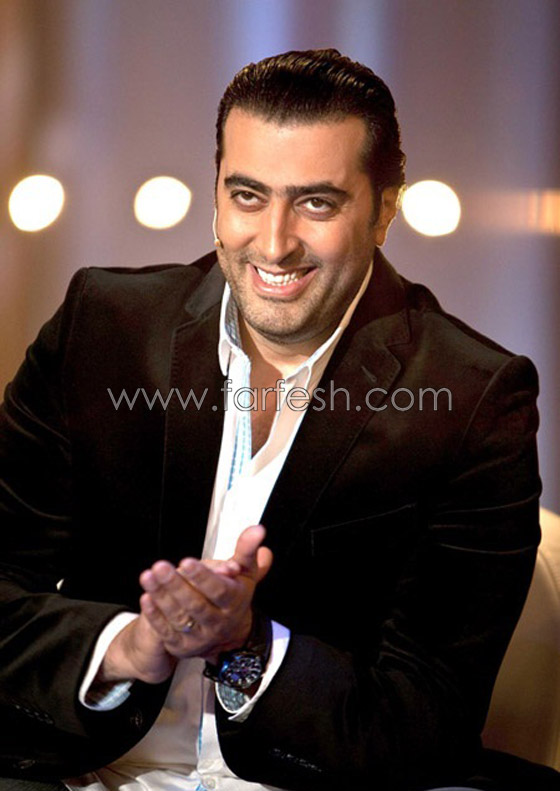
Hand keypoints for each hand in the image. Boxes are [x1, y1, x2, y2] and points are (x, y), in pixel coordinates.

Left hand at [99, 526, 272, 683]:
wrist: (228, 635)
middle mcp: (217, 623)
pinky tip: (146, 597)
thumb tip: (258, 529)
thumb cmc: (234, 595)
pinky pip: (165, 631)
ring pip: (178, 617)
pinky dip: (154, 615)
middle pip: (196, 605)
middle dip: (176, 585)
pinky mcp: (181, 645)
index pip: (219, 591)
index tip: (187, 562)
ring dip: (161, 596)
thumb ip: (247, 550)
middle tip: (160, 566)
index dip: (203, 577)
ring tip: (148, 576)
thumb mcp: (245, 572)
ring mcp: (199, 637)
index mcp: (233, 603)